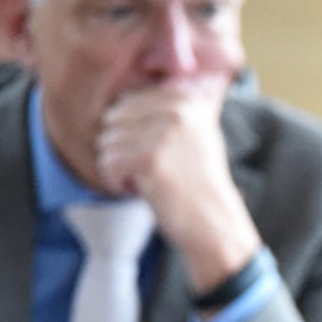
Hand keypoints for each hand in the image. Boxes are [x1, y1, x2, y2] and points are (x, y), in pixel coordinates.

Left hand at [96, 81, 261, 291]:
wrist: (215, 221)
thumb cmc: (199, 183)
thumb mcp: (196, 133)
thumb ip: (168, 111)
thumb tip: (122, 100)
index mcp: (186, 100)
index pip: (128, 102)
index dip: (131, 133)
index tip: (154, 154)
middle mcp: (177, 110)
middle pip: (113, 119)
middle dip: (121, 147)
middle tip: (148, 170)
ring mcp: (164, 134)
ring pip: (107, 141)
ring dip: (118, 167)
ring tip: (147, 180)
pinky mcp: (149, 159)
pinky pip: (107, 162)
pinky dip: (115, 181)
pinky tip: (139, 190)